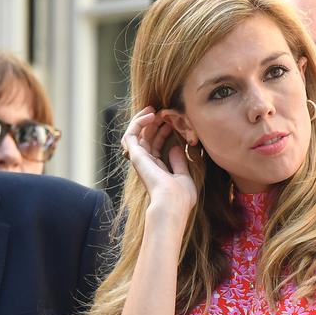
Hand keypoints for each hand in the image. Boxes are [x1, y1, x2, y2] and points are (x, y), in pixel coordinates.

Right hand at [121, 106, 197, 233]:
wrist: (172, 204)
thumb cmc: (181, 197)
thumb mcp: (184, 176)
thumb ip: (179, 162)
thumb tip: (175, 147)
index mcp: (157, 169)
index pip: (156, 146)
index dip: (163, 132)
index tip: (173, 122)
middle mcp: (146, 163)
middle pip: (146, 137)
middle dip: (154, 123)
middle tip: (164, 112)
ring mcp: (140, 159)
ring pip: (136, 134)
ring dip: (144, 120)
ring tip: (155, 110)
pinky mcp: (136, 155)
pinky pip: (131, 134)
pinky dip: (138, 122)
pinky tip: (151, 115)